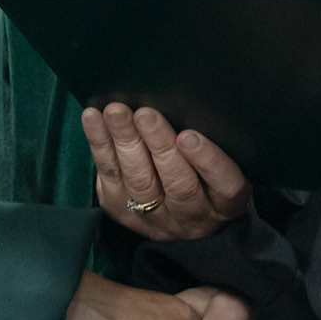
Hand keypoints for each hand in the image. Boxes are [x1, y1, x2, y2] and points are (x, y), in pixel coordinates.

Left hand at [83, 103, 250, 240]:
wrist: (183, 219)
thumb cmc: (207, 174)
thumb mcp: (223, 164)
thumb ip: (214, 140)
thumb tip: (186, 100)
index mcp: (227, 201)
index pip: (225, 184)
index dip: (207, 161)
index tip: (189, 136)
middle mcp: (194, 215)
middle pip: (178, 184)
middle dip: (158, 146)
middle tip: (144, 114)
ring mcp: (156, 218)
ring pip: (141, 183)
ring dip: (126, 144)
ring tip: (117, 113)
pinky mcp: (124, 212)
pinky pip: (111, 180)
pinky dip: (101, 146)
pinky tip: (94, 118)